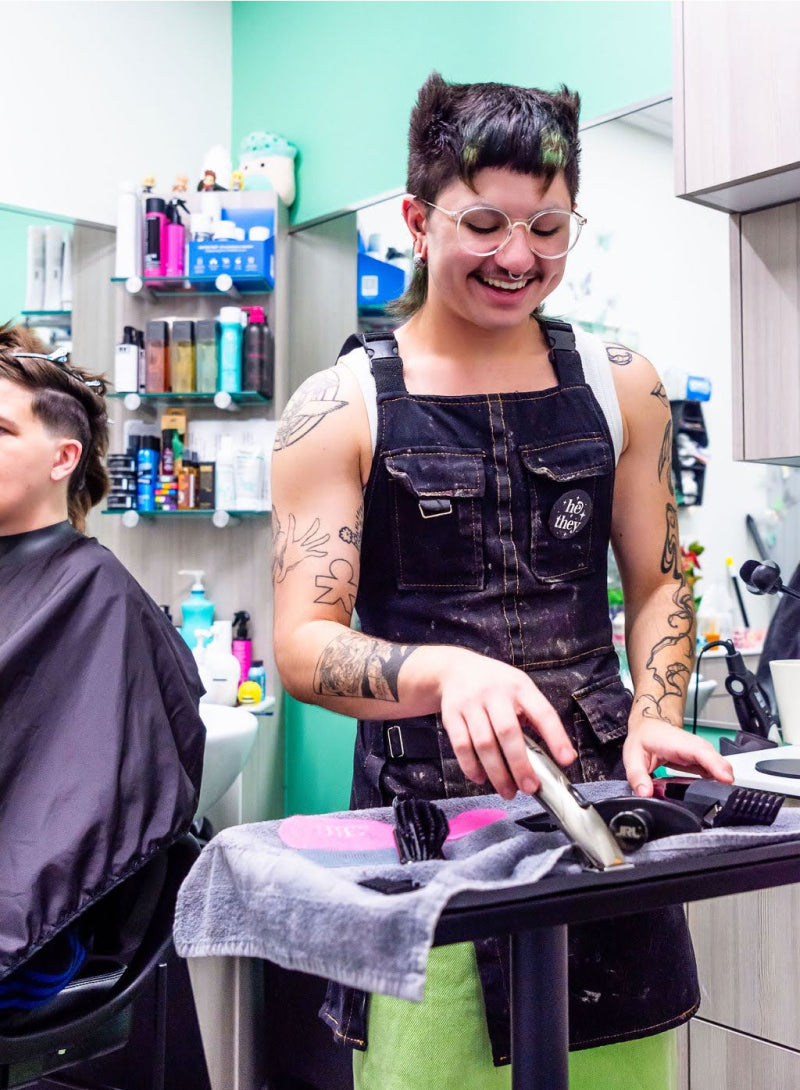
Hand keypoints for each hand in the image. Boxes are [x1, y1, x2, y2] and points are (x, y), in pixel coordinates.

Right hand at [438, 649, 576, 799]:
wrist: (455, 669)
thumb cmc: (496, 686)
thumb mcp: (520, 690)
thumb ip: (536, 718)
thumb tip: (559, 756)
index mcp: (520, 687)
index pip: (542, 713)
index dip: (556, 737)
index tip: (566, 760)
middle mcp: (495, 693)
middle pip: (508, 732)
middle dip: (520, 765)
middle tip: (529, 788)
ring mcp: (470, 703)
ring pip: (484, 743)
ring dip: (497, 773)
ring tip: (508, 791)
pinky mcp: (451, 715)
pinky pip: (461, 746)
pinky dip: (471, 766)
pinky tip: (481, 778)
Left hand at [623, 718, 733, 797]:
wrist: (649, 726)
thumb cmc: (644, 737)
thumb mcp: (633, 756)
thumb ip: (637, 776)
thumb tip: (645, 793)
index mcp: (680, 744)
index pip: (703, 753)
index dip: (716, 766)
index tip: (726, 780)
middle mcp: (696, 747)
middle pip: (718, 763)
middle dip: (724, 780)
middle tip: (725, 801)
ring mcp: (701, 754)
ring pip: (720, 769)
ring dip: (723, 784)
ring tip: (721, 802)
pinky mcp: (703, 761)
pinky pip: (716, 773)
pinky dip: (718, 783)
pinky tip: (714, 795)